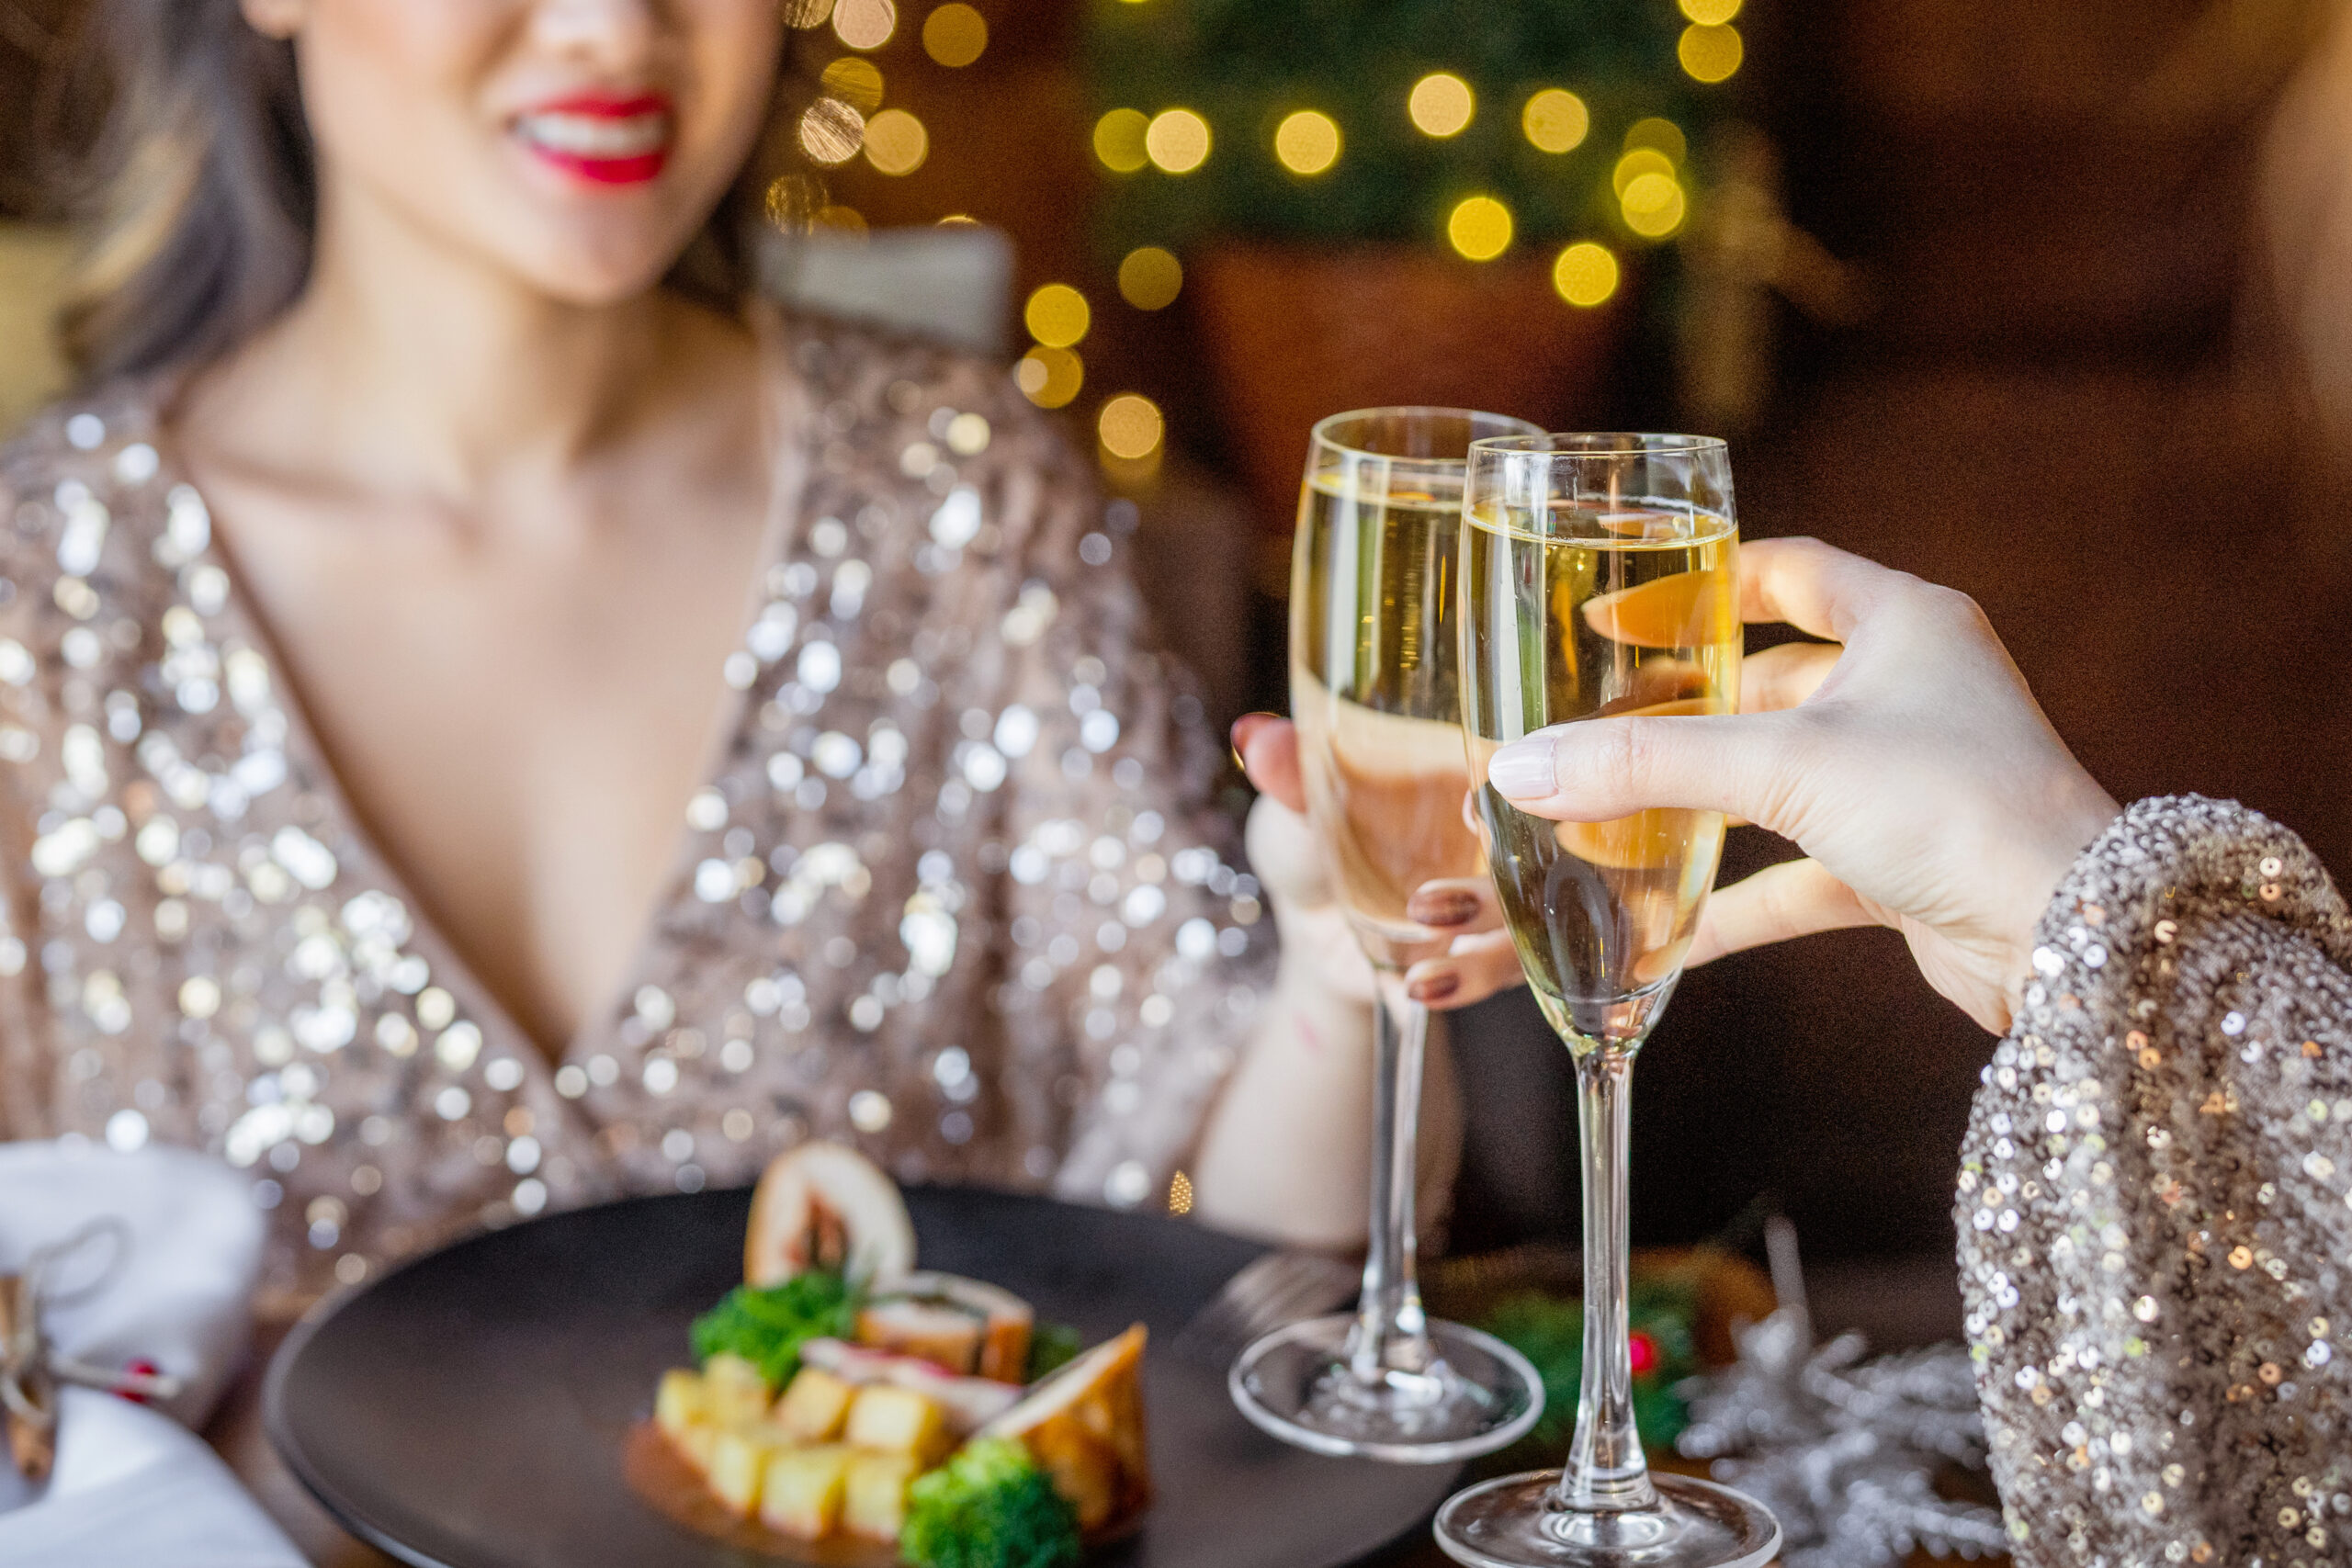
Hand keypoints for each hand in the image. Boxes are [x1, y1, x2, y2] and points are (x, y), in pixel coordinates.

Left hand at [1232, 714, 1526, 1010]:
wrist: (1311, 939)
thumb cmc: (1311, 848)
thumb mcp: (1296, 812)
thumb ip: (1291, 777)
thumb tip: (1255, 738)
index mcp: (1465, 774)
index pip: (1520, 763)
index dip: (1513, 782)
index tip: (1470, 804)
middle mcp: (1503, 833)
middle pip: (1543, 846)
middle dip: (1498, 876)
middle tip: (1436, 895)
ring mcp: (1509, 899)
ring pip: (1534, 917)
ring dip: (1486, 940)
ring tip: (1422, 949)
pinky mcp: (1497, 956)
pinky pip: (1510, 971)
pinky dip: (1469, 981)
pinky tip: (1418, 987)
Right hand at [1481, 537, 2119, 1032]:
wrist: (2069, 937)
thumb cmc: (1956, 809)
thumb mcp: (1784, 766)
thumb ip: (1645, 767)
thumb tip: (1517, 770)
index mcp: (1904, 623)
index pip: (1787, 571)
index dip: (1697, 584)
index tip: (1615, 610)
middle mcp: (1911, 692)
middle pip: (1768, 683)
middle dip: (1678, 709)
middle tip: (1588, 724)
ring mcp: (1907, 782)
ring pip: (1774, 781)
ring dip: (1695, 805)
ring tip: (1601, 817)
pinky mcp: (1903, 865)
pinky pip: (1792, 873)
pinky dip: (1729, 896)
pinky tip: (1659, 929)